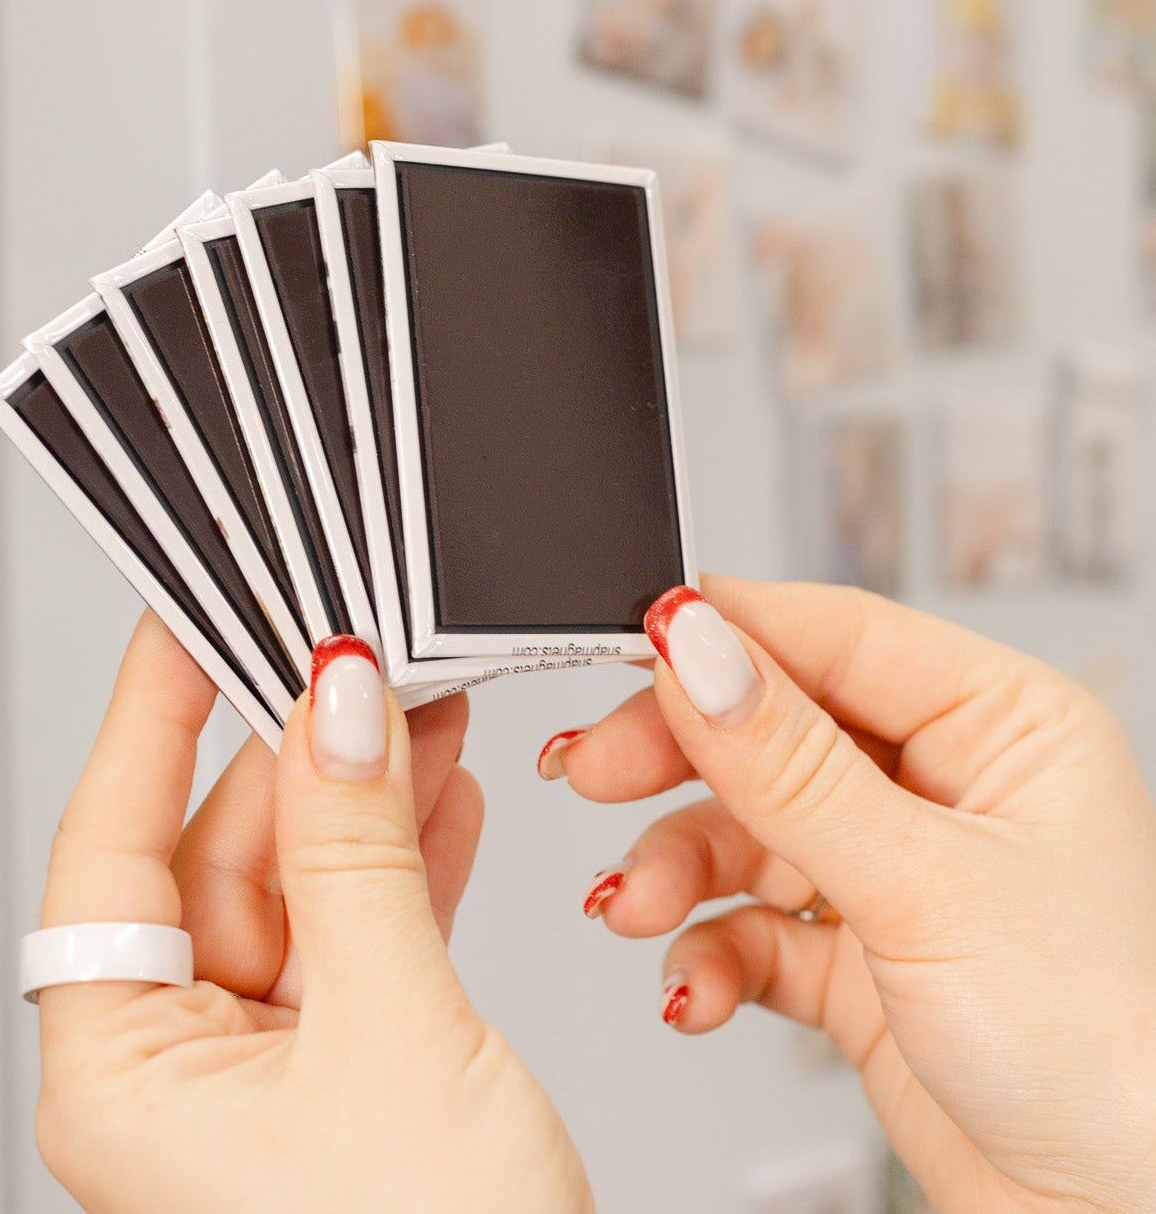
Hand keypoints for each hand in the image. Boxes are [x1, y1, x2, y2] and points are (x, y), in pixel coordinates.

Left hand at [34, 612, 592, 1213]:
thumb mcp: (389, 1035)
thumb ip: (360, 858)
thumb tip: (335, 706)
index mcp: (127, 1076)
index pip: (111, 848)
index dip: (151, 718)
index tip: (189, 619)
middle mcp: (185, 1062)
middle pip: (226, 851)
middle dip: (303, 743)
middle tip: (355, 649)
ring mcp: (271, 1059)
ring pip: (309, 878)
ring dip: (371, 790)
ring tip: (421, 700)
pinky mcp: (350, 1058)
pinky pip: (366, 926)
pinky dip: (412, 855)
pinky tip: (445, 790)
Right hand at [551, 578, 1155, 1213]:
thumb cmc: (1107, 1058)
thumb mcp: (926, 885)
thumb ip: (792, 765)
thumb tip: (700, 650)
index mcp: (1001, 724)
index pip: (836, 637)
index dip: (728, 635)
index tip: (633, 640)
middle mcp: (944, 784)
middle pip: (771, 726)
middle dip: (675, 759)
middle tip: (589, 772)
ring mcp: (895, 870)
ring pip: (745, 829)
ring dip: (677, 869)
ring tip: (634, 907)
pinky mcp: (856, 954)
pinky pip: (750, 923)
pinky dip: (706, 950)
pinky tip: (692, 985)